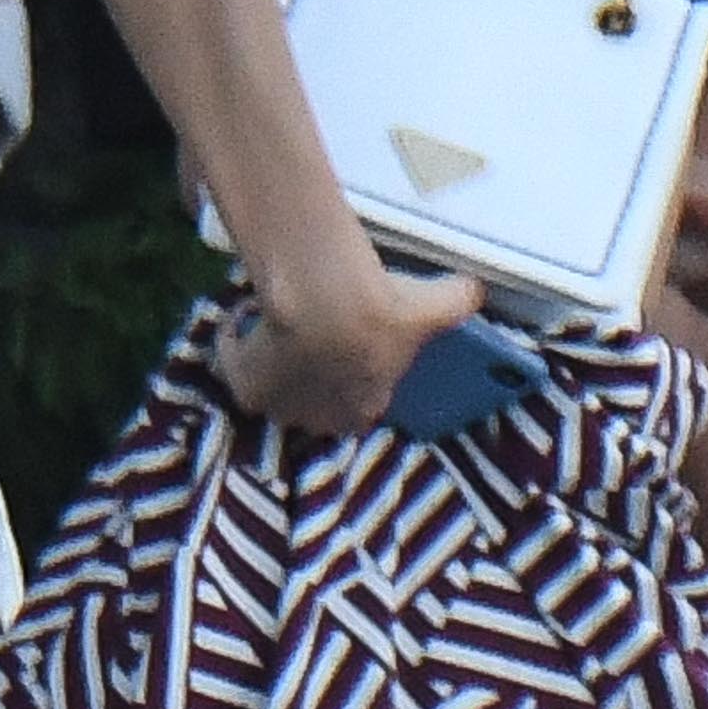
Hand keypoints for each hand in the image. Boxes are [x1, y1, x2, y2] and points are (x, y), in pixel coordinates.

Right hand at [211, 239, 483, 437]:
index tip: (350, 346)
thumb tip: (476, 289)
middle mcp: (322, 419)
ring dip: (273, 363)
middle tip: (309, 336)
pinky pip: (233, 363)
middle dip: (313, 377)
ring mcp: (280, 408)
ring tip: (272, 326)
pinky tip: (238, 316)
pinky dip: (231, 342)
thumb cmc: (383, 312)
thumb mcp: (435, 306)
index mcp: (367, 407)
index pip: (362, 405)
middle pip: (315, 404)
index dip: (356, 377)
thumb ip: (458, 300)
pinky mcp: (244, 388)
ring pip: (274, 389)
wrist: (325, 304)